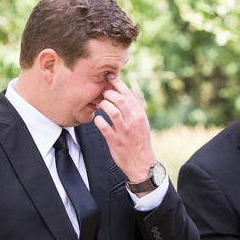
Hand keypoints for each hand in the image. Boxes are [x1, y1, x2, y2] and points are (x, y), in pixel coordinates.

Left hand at [93, 74, 156, 192]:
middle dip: (108, 92)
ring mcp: (124, 131)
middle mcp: (133, 121)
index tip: (109, 76)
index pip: (128, 94)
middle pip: (120, 99)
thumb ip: (136, 105)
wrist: (141, 163)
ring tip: (99, 105)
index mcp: (139, 115)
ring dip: (103, 105)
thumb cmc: (139, 140)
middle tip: (101, 92)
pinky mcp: (115, 141)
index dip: (117, 83)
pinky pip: (104, 127)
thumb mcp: (142, 122)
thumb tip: (131, 89)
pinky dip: (98, 121)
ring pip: (113, 111)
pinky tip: (97, 119)